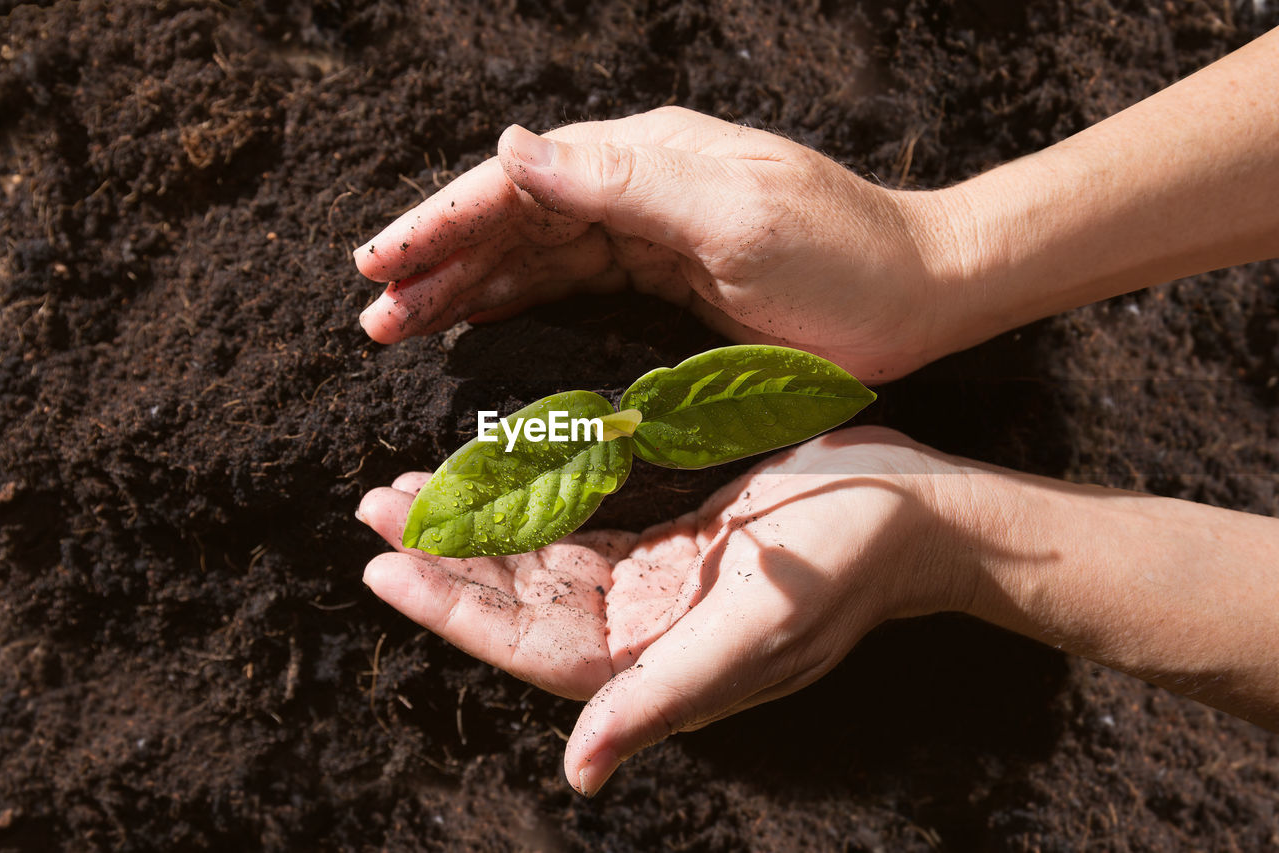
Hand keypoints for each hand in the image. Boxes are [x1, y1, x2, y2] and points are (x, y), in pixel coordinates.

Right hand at [353, 107, 956, 381]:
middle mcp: (637, 186)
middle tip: (374, 314)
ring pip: (536, 257)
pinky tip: (480, 319)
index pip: (519, 184)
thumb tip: (513, 146)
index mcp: (644, 158)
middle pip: (514, 221)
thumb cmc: (839, 257)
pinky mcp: (666, 278)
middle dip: (439, 264)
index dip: (442, 221)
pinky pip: (573, 286)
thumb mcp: (732, 214)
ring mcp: (650, 233)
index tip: (377, 261)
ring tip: (402, 325)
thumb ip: (622, 180)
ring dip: (467, 288)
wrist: (917, 297)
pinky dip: (520, 303)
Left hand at [356, 427, 973, 793]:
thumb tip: (581, 775)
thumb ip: (663, 700)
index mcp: (656, 667)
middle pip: (521, 602)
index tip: (385, 567)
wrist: (916, 513)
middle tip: (377, 508)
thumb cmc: (844, 569)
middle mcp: (644, 634)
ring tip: (408, 490)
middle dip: (448, 560)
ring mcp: (655, 588)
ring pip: (541, 561)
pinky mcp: (671, 544)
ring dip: (479, 528)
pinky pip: (582, 529)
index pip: (530, 647)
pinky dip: (532, 505)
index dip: (455, 612)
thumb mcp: (753, 636)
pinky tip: (492, 478)